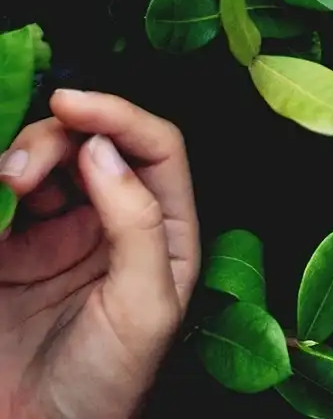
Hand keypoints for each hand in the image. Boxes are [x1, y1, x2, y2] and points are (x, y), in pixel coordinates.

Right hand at [0, 89, 199, 418]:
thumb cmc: (107, 384)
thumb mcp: (145, 306)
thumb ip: (134, 222)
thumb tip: (104, 149)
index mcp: (163, 228)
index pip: (153, 148)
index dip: (118, 114)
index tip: (71, 103)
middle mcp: (112, 220)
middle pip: (90, 145)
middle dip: (54, 139)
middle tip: (18, 172)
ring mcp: (54, 235)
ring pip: (40, 163)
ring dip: (18, 158)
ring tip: (3, 186)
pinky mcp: (5, 253)